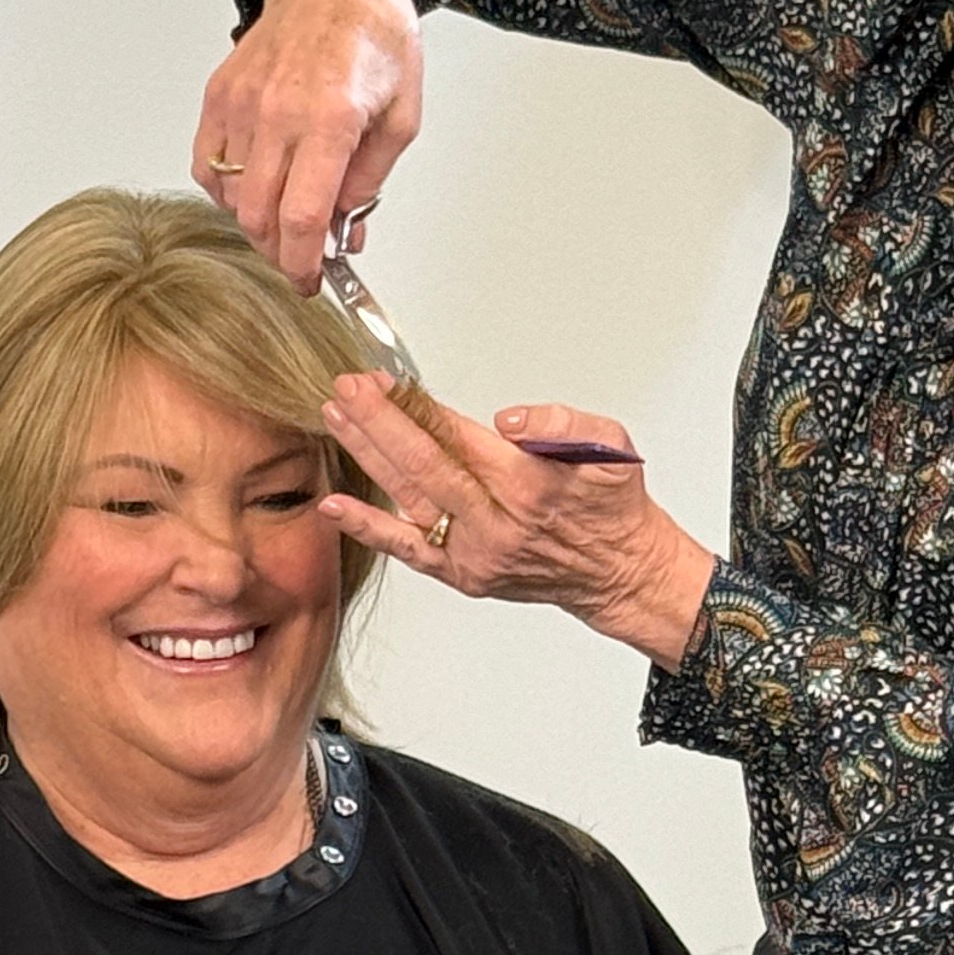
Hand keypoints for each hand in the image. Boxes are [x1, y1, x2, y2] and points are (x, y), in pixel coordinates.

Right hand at [194, 0, 423, 280]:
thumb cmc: (374, 37)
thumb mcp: (402, 116)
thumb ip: (368, 181)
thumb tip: (343, 229)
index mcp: (330, 118)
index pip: (304, 217)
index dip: (304, 263)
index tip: (310, 280)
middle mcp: (278, 112)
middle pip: (260, 217)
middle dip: (281, 252)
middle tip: (301, 256)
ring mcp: (241, 104)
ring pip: (231, 197)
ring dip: (257, 221)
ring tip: (286, 210)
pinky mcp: (219, 96)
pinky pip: (208, 166)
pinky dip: (227, 190)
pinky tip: (256, 183)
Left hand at [314, 368, 718, 670]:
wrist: (618, 571)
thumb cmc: (610, 506)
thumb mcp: (611, 448)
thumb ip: (561, 425)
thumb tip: (508, 420)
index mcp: (530, 486)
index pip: (458, 437)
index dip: (415, 407)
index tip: (382, 380)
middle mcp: (496, 522)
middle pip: (423, 465)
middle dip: (378, 423)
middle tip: (346, 389)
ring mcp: (474, 552)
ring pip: (409, 500)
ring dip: (367, 457)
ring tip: (335, 419)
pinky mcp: (462, 574)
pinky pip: (408, 550)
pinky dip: (369, 527)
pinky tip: (334, 506)